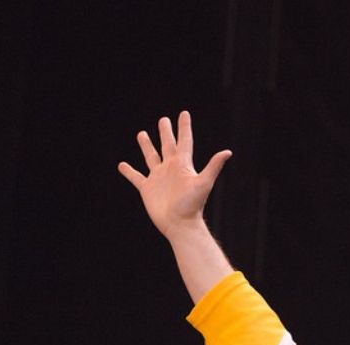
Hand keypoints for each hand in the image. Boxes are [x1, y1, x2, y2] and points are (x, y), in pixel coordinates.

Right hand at [118, 111, 232, 237]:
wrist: (180, 225)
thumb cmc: (193, 206)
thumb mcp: (203, 183)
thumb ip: (213, 167)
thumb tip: (228, 152)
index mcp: (182, 165)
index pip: (184, 141)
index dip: (184, 127)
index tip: (184, 113)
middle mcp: (170, 169)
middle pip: (167, 145)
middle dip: (165, 132)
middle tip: (163, 119)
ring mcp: (158, 178)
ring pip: (151, 157)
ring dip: (146, 146)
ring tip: (141, 134)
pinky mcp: (147, 189)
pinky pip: (136, 177)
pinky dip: (129, 171)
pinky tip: (121, 165)